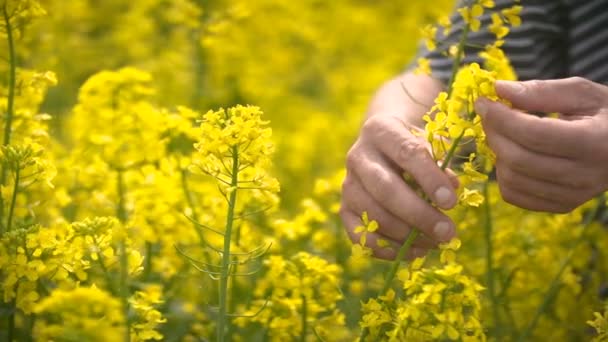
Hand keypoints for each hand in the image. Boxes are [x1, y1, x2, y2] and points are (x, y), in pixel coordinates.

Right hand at [340, 113, 458, 259]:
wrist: (383, 144)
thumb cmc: (414, 146)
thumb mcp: (431, 144)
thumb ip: (441, 164)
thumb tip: (451, 189)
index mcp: (382, 130)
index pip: (406, 153)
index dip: (429, 179)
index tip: (452, 203)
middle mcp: (358, 155)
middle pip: (386, 189)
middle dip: (419, 214)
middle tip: (448, 232)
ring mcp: (348, 183)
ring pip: (373, 214)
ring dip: (406, 235)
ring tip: (435, 243)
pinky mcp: (344, 208)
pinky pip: (360, 235)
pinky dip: (387, 249)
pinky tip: (414, 251)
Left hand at [475, 77, 607, 212]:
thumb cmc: (606, 115)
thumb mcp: (582, 93)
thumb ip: (541, 91)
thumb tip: (499, 89)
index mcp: (596, 142)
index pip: (534, 134)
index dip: (502, 118)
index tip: (484, 102)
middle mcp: (586, 176)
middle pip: (519, 159)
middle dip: (495, 133)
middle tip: (488, 115)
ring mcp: (573, 196)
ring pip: (513, 180)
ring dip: (497, 153)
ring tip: (501, 133)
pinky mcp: (561, 205)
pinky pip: (516, 196)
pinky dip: (503, 174)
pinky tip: (510, 154)